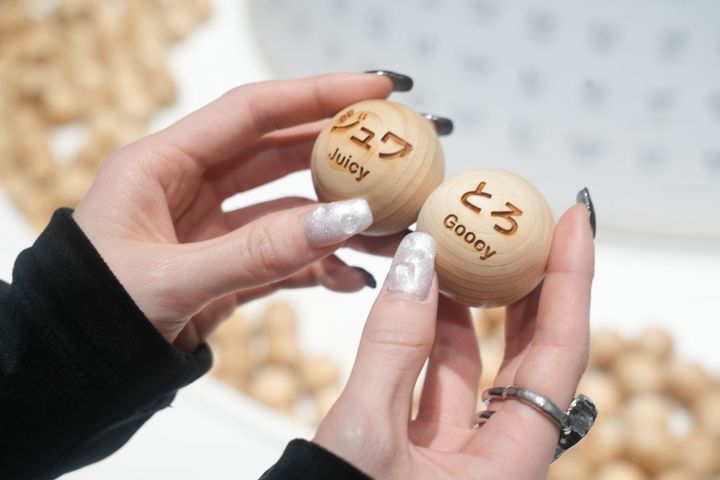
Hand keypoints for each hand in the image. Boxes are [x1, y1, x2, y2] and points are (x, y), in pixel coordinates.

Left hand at [73, 73, 401, 350]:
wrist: (76, 375)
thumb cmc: (94, 314)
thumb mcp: (171, 279)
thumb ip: (258, 251)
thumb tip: (343, 218)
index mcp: (161, 166)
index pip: (250, 113)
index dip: (315, 95)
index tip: (375, 91)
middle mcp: (191, 189)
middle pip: (281, 154)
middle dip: (341, 152)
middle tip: (399, 151)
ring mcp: (214, 230)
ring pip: (291, 210)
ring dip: (340, 219)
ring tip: (391, 228)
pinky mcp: (229, 268)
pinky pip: (286, 256)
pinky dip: (321, 265)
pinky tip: (353, 277)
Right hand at [314, 204, 594, 478]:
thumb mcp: (365, 436)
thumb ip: (390, 348)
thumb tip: (415, 261)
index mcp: (507, 468)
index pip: (560, 356)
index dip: (571, 281)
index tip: (574, 222)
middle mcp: (493, 456)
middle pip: (530, 354)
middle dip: (528, 283)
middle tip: (519, 224)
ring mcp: (455, 450)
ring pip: (474, 362)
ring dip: (464, 302)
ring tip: (456, 246)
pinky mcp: (418, 444)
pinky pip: (431, 377)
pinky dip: (423, 331)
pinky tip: (415, 294)